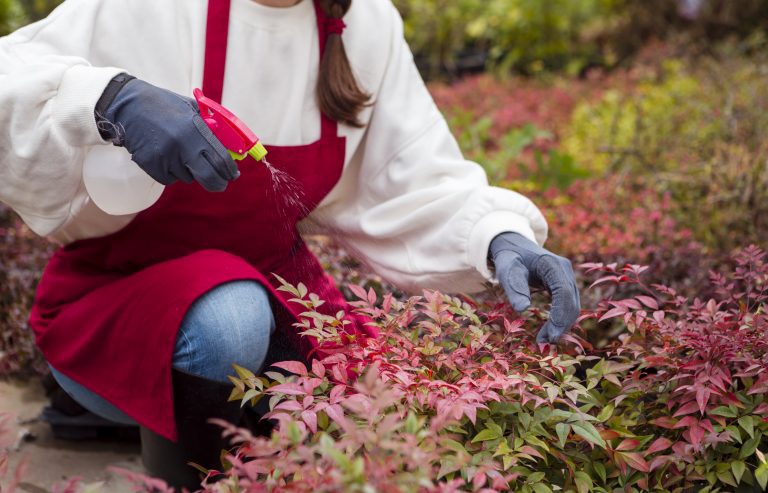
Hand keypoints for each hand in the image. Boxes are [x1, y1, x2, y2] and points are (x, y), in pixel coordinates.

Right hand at [95, 75, 238, 191]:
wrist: (128, 106)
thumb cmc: (163, 106)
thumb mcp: (191, 109)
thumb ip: (210, 127)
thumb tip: (229, 148)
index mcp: (195, 129)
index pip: (221, 159)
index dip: (230, 170)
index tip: (233, 174)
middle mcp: (182, 145)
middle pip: (209, 177)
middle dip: (218, 183)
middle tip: (220, 184)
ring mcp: (166, 157)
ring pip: (188, 178)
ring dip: (188, 171)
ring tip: (177, 152)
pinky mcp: (151, 166)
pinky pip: (170, 179)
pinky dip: (171, 172)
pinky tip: (164, 156)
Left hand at [489, 232, 580, 342]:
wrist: (514, 246)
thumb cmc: (509, 258)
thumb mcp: (507, 270)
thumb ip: (514, 287)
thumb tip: (522, 309)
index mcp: (552, 264)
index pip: (563, 292)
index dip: (560, 316)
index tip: (551, 335)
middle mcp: (564, 269)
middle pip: (571, 301)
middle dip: (561, 325)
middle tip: (545, 343)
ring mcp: (566, 276)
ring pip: (572, 305)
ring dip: (562, 325)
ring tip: (544, 340)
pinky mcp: (564, 284)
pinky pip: (567, 304)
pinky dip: (561, 319)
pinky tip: (549, 331)